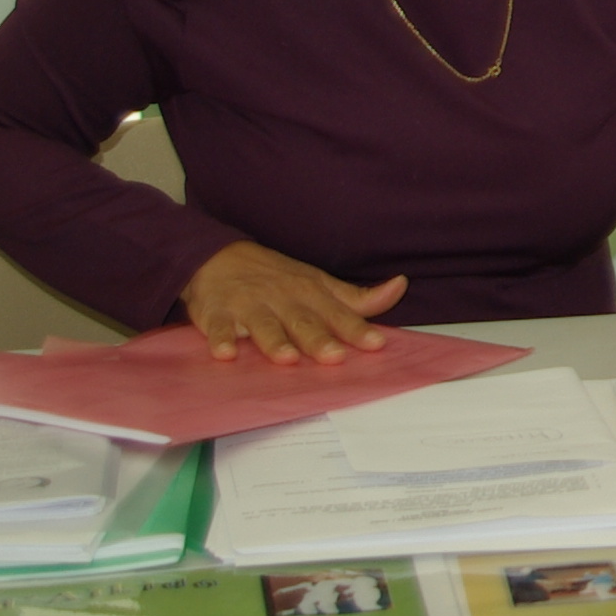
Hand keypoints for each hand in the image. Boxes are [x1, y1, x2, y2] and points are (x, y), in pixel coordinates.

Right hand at [183, 241, 404, 364]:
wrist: (218, 257)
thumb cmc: (277, 278)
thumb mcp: (319, 283)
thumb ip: (357, 297)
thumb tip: (400, 286)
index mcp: (310, 293)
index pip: (338, 314)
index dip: (357, 329)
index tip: (376, 344)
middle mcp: (282, 299)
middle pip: (303, 322)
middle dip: (318, 340)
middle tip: (334, 357)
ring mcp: (248, 306)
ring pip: (264, 325)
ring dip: (275, 342)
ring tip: (287, 358)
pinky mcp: (215, 313)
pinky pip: (217, 327)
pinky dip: (220, 338)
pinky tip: (226, 353)